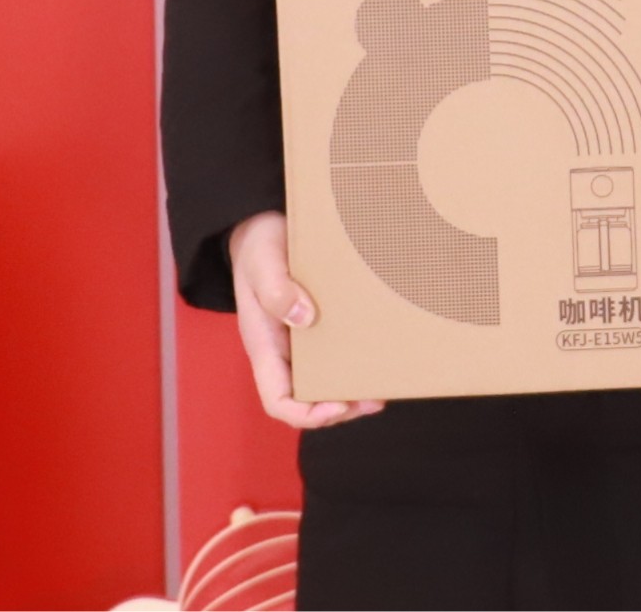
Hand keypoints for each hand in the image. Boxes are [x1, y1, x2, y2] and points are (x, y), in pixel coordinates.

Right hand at [228, 210, 381, 429]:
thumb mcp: (262, 262)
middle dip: (338, 409)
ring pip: (322, 382)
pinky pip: (334, 355)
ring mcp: (299, 341)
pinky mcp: (317, 326)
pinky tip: (377, 359)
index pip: (277, 400)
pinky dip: (354, 364)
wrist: (262, 226)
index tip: (338, 405)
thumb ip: (276, 289)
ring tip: (382, 390)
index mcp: (263, 345)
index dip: (306, 413)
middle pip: (305, 400)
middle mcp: (281, 351)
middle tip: (374, 401)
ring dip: (350, 392)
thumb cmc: (258, 245)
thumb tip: (304, 318)